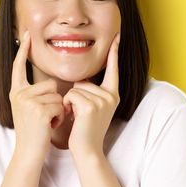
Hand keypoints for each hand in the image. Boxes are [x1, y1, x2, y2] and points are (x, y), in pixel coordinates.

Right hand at [9, 30, 65, 161]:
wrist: (29, 151)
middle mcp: (19, 94)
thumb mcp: (31, 109)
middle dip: (55, 101)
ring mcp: (27, 102)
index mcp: (16, 92)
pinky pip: (60, 105)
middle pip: (50, 84)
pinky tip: (49, 126)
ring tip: (47, 122)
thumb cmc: (35, 131)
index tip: (26, 34)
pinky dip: (59, 117)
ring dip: (58, 110)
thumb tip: (53, 84)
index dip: (23, 50)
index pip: (19, 67)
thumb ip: (37, 95)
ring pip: (57, 95)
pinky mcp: (38, 110)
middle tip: (45, 117)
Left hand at [63, 33, 120, 156]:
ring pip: (75, 88)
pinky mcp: (90, 106)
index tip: (117, 36)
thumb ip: (90, 93)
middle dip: (75, 96)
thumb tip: (80, 81)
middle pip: (83, 81)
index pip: (113, 69)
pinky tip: (74, 118)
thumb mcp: (92, 108)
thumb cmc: (85, 130)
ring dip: (70, 102)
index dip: (114, 52)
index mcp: (113, 94)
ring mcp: (103, 100)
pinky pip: (71, 95)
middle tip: (80, 114)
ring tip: (77, 117)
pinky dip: (67, 106)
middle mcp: (111, 95)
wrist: (87, 150)